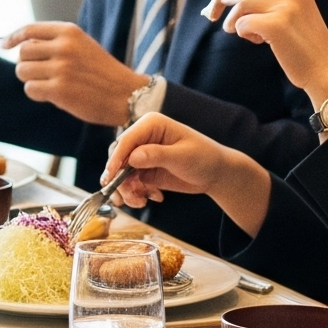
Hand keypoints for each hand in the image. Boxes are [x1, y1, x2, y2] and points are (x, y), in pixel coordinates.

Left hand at [4, 23, 147, 125]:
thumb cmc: (103, 72)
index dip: (13, 37)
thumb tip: (22, 45)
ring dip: (30, 79)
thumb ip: (56, 42)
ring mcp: (61, 68)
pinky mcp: (59, 90)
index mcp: (70, 32)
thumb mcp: (83, 46)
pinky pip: (30, 89)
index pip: (29, 30)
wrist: (127, 95)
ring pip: (22, 71)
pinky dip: (36, 93)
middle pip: (23, 52)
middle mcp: (64, 47)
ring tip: (48, 84)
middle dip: (27, 63)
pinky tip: (52, 95)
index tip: (4, 44)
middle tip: (42, 73)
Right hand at [104, 113, 270, 230]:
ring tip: (142, 202)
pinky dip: (137, 194)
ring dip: (128, 191)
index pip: (126, 141)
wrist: (216, 173)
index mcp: (151, 125)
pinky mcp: (144, 170)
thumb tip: (132, 157)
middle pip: (119, 159)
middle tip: (131, 197)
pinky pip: (131, 184)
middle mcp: (143, 138)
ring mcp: (142, 155)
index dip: (116, 160)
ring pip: (122, 174)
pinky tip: (153, 198)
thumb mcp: (182, 157)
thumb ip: (157, 156)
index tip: (111, 178)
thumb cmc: (205, 158)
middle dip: (121, 180)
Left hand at [210, 0, 327, 102]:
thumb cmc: (307, 45)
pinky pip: (242, 23)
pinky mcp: (276, 25)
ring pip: (242, 1)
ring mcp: (286, 7)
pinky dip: (241, 32)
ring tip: (235, 30)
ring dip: (233, 18)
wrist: (325, 70)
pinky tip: (256, 41)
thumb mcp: (299, 12)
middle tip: (216, 10)